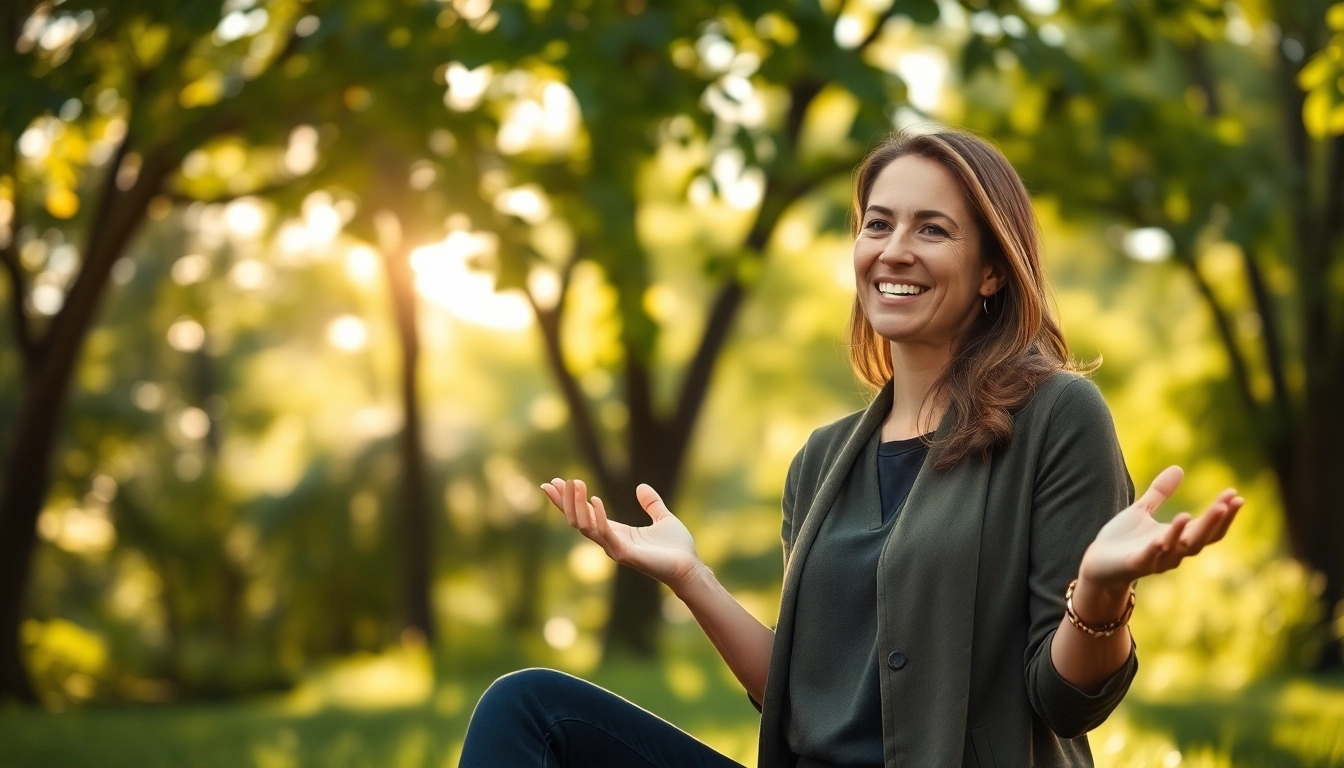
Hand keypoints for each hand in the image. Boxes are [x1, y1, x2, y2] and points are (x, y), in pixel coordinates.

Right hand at [541, 478, 703, 590]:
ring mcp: (616, 548)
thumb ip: (651, 503)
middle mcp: (611, 541)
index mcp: (616, 532)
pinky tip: (595, 499)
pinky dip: (599, 516)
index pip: (585, 514)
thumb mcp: (663, 518)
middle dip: (564, 501)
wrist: (690, 567)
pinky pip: (605, 533)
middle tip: (554, 482)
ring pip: (585, 527)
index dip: (569, 500)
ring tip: (576, 484)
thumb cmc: (676, 548)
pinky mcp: (625, 553)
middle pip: (577, 520)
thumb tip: (641, 486)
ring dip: (577, 505)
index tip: (554, 482)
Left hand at [1079, 466, 1243, 591]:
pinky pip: (1150, 557)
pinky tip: (1162, 537)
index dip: (1224, 514)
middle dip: (1215, 521)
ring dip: (1187, 533)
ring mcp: (1156, 559)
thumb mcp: (1141, 510)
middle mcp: (1173, 551)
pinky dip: (1158, 547)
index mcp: (1177, 538)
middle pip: (1201, 538)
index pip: (1209, 528)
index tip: (1236, 495)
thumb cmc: (1122, 539)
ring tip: (1191, 513)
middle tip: (1229, 503)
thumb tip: (1178, 468)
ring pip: (1179, 549)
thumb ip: (1160, 493)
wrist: (1097, 563)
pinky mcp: (1135, 564)